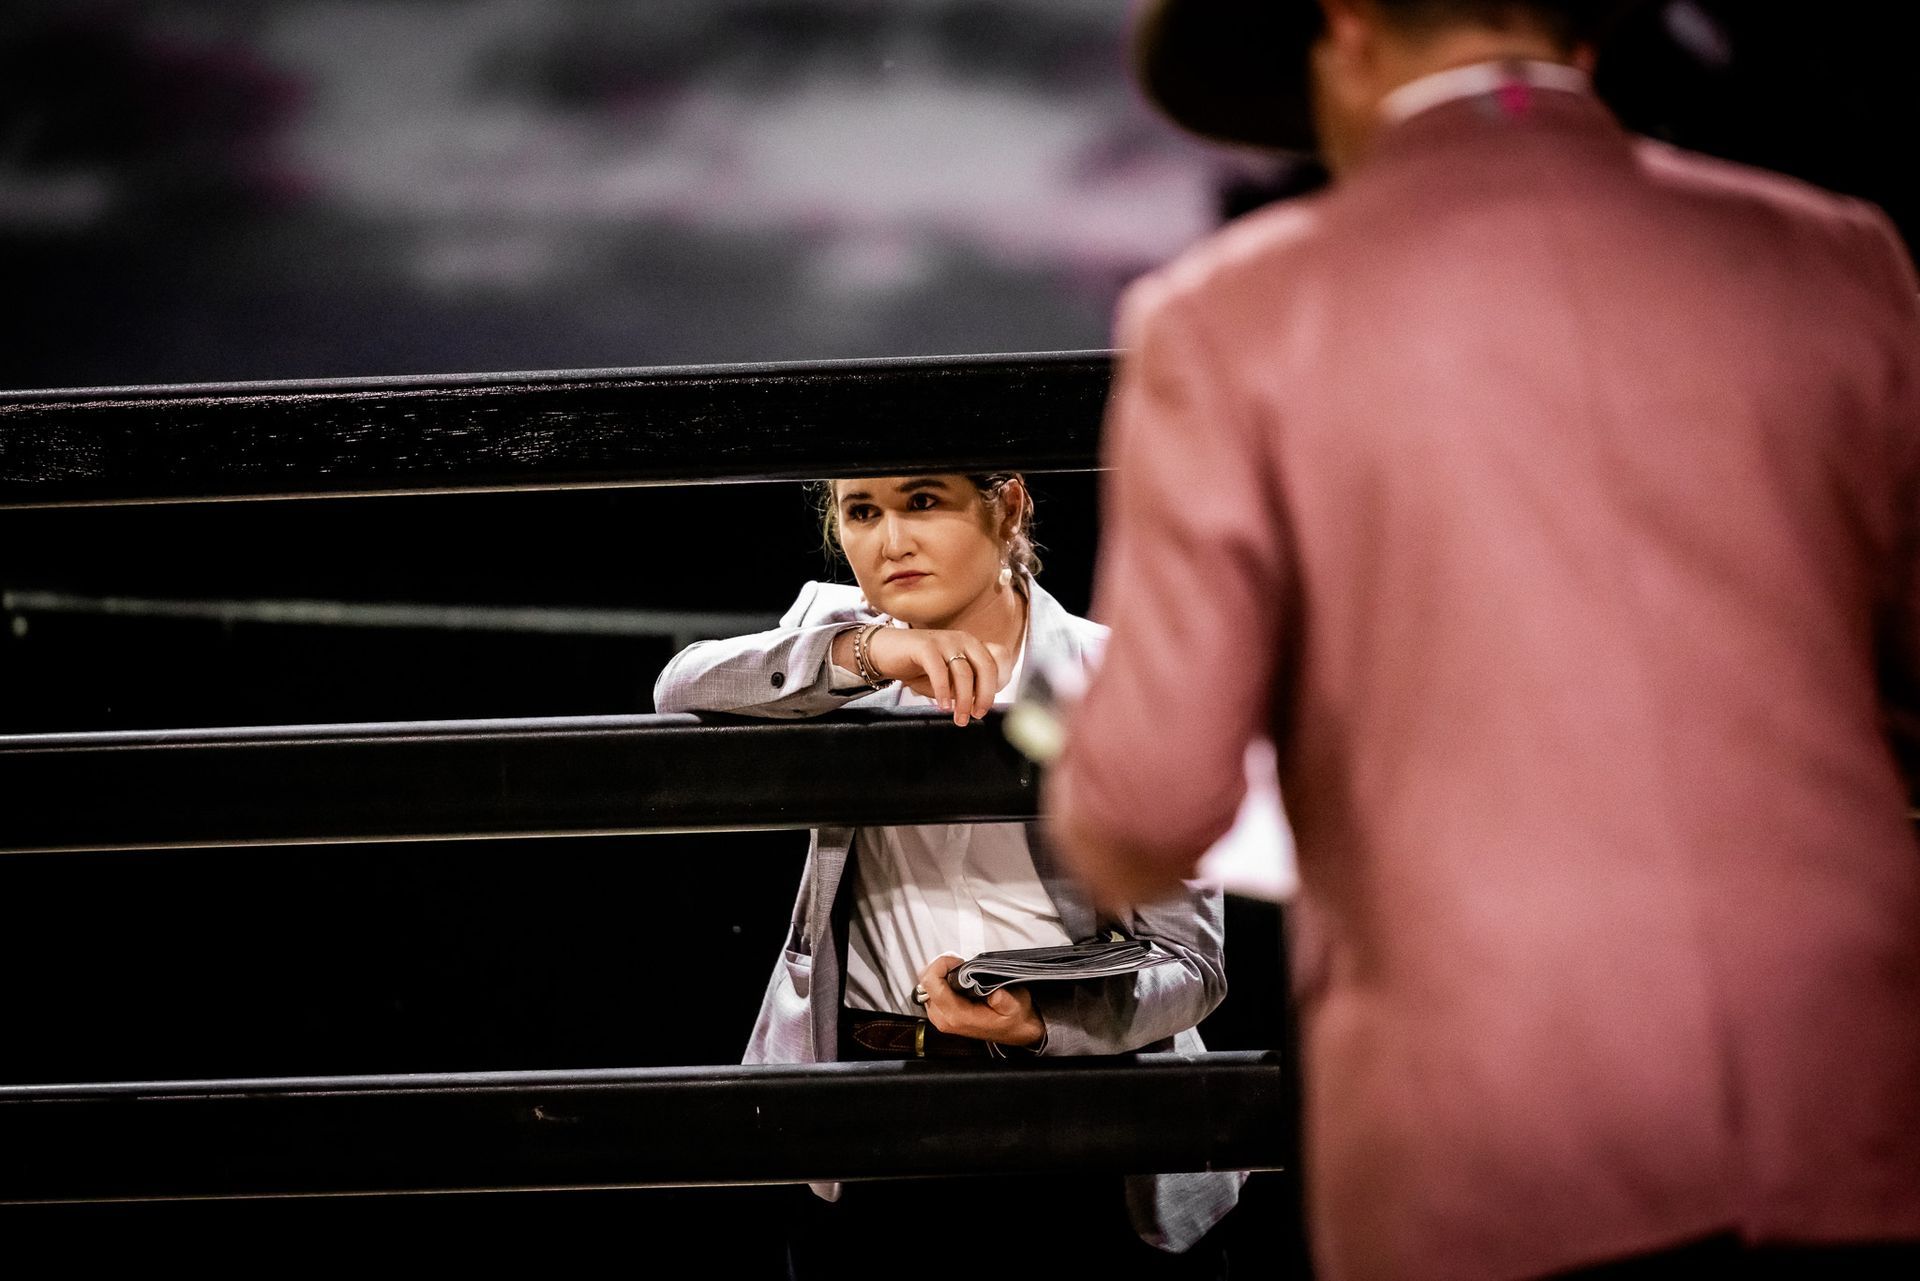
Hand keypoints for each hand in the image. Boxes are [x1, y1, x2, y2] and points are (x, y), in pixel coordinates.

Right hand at [869, 628, 1004, 725]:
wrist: (885, 652)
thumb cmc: (920, 668)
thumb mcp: (950, 678)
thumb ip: (967, 685)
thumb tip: (982, 704)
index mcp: (973, 645)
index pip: (1000, 659)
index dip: (999, 683)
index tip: (987, 705)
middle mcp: (963, 639)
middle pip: (986, 667)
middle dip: (985, 695)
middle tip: (977, 715)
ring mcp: (945, 641)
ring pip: (964, 673)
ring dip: (963, 700)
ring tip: (959, 718)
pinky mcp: (925, 646)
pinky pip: (940, 672)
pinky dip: (943, 692)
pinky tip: (942, 706)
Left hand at [915, 953, 1045, 1048]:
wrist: (1016, 1032)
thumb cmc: (1014, 1019)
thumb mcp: (1016, 1007)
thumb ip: (1004, 1000)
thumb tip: (993, 992)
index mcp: (957, 1016)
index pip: (931, 983)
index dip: (941, 964)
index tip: (959, 960)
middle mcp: (943, 1019)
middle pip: (925, 982)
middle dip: (940, 967)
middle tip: (960, 963)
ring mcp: (940, 1018)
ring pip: (926, 986)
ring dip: (940, 973)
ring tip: (960, 970)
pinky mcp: (942, 1014)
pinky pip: (931, 992)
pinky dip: (941, 980)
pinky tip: (957, 980)